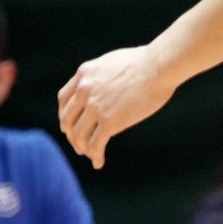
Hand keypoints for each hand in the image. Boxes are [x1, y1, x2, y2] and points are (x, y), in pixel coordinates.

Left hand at [59, 43, 176, 168]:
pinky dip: (95, 155)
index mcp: (84, 74)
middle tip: (77, 143)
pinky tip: (98, 162)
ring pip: (80, 134)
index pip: (64, 99)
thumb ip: (102, 75)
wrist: (158, 66)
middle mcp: (84, 91)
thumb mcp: (112, 62)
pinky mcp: (110, 121)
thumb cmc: (146, 62)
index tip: (69, 124)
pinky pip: (96, 144)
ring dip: (82, 147)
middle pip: (67, 119)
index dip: (64, 114)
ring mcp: (95, 107)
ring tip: (89, 154)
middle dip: (71, 134)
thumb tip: (106, 84)